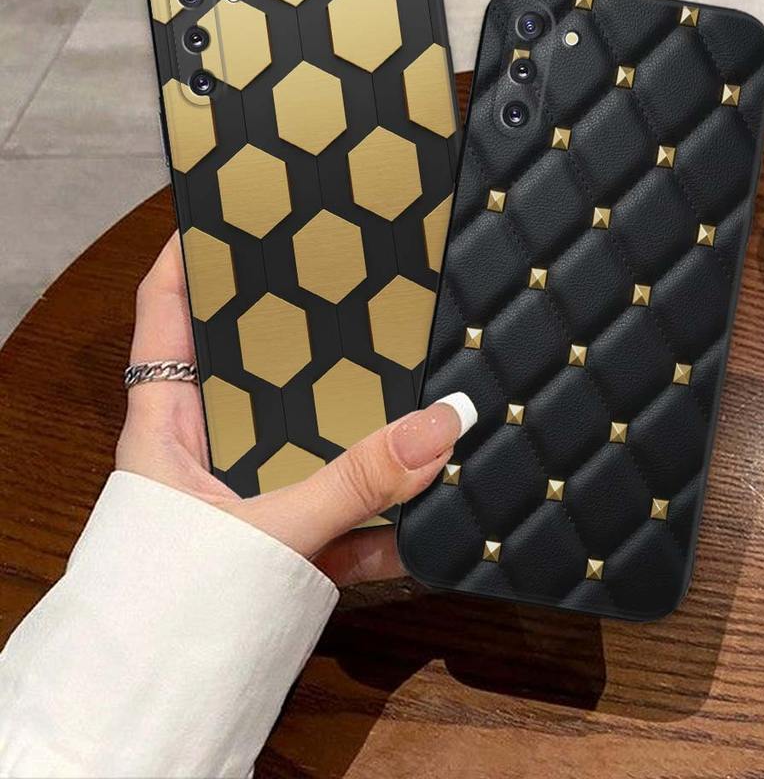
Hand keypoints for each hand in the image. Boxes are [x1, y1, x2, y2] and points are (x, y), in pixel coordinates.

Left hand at [116, 234, 473, 585]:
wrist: (160, 714)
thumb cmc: (173, 606)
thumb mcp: (264, 531)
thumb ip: (353, 483)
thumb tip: (442, 424)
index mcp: (170, 424)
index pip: (168, 314)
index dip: (194, 257)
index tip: (236, 210)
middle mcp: (210, 449)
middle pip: (259, 366)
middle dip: (311, 331)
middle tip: (363, 282)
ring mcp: (252, 496)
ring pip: (315, 440)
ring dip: (365, 431)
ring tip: (420, 382)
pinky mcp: (288, 541)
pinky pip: (342, 512)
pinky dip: (383, 518)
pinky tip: (430, 508)